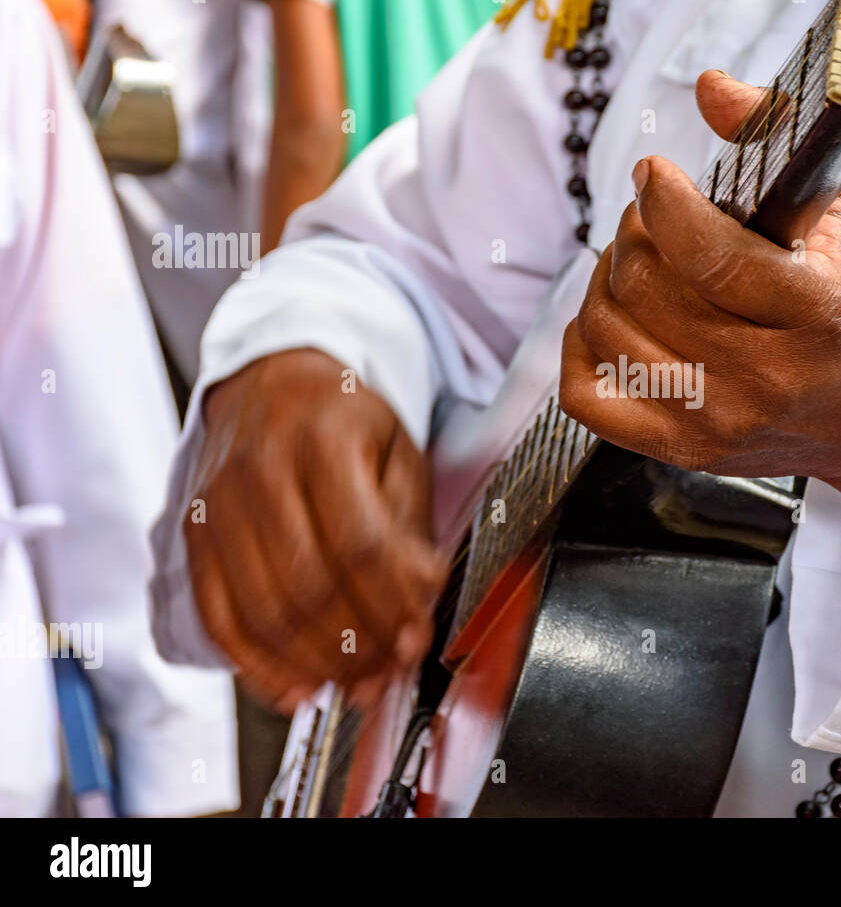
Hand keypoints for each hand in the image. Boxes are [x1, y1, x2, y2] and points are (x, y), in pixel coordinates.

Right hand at [185, 349, 442, 711]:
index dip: (390, 604)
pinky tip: (294, 689)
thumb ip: (409, 527)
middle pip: (308, 585)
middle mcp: (260, 470)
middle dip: (356, 645)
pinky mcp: (194, 535)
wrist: (270, 380)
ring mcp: (217, 505)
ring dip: (314, 665)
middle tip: (388, 673)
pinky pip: (219, 616)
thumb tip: (418, 599)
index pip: (359, 543)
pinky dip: (257, 665)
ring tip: (354, 686)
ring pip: (263, 610)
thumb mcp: (398, 452)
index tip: (416, 638)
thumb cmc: (344, 421)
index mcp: (324, 439)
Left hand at [559, 71, 840, 532]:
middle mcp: (768, 380)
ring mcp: (721, 423)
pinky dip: (580, 347)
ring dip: (607, 280)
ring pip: (608, 333)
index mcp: (821, 316)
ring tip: (638, 262)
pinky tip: (610, 320)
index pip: (711, 258)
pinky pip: (588, 395)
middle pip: (647, 291)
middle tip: (651, 217)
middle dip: (634, 232)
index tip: (655, 177)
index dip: (663, 204)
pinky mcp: (686, 450)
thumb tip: (711, 89)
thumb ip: (785, 140)